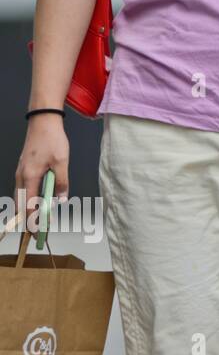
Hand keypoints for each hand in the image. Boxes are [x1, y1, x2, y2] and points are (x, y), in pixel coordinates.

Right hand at [14, 115, 69, 232]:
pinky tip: (39, 203)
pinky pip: (24, 189)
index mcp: (29, 177)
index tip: (39, 233)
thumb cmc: (52, 140)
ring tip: (40, 221)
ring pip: (21, 197)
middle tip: (39, 233)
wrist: (43, 122)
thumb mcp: (62, 162)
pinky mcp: (24, 169)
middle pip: (21, 204)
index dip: (34, 221)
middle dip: (29, 220)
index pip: (29, 206)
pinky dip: (29, 199)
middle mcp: (21, 177)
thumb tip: (60, 200)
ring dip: (29, 210)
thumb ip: (61, 182)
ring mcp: (20, 173)